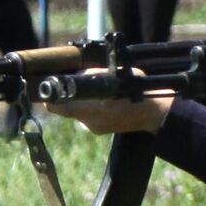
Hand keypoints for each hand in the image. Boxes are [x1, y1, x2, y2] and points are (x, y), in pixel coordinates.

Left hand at [43, 68, 171, 134]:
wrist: (155, 114)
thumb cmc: (135, 91)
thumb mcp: (112, 74)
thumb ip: (90, 74)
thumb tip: (74, 74)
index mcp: (87, 107)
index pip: (55, 106)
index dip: (50, 96)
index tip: (52, 88)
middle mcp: (87, 120)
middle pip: (67, 108)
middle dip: (69, 97)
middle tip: (77, 87)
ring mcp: (94, 128)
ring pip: (78, 113)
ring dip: (82, 104)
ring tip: (98, 94)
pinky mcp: (102, 131)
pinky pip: (90, 118)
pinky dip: (93, 110)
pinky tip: (107, 104)